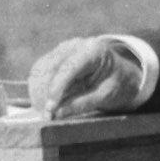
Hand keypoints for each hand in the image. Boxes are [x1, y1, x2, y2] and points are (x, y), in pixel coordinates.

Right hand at [31, 33, 158, 120]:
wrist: (121, 75)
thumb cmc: (116, 85)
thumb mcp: (105, 96)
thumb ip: (81, 104)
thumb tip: (57, 113)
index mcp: (93, 51)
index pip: (68, 68)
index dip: (56, 89)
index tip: (50, 110)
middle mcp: (76, 44)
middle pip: (50, 67)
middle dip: (44, 93)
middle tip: (46, 116)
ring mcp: (64, 48)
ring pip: (40, 69)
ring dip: (38, 91)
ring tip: (44, 111)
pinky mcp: (55, 56)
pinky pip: (39, 71)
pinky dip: (38, 88)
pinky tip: (43, 102)